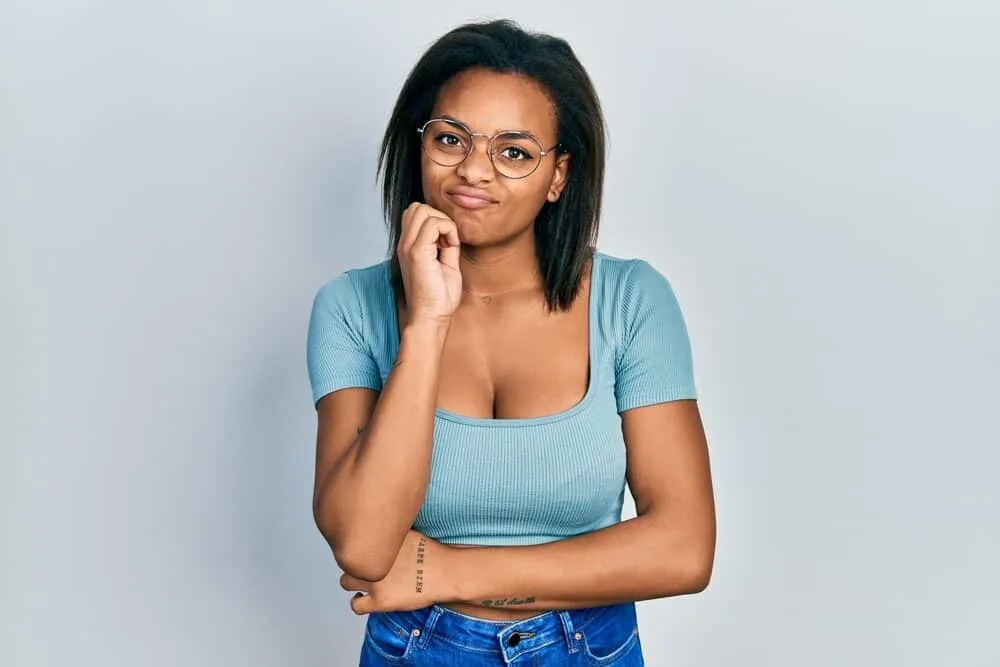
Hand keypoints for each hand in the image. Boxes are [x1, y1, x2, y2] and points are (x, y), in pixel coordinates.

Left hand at [340, 530, 456, 614]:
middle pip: (345, 560)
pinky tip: (364, 599)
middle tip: (362, 567)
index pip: (353, 541)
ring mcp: (375, 581)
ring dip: (353, 582)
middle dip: (352, 563)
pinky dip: (358, 603)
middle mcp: (374, 560)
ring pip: (345, 582)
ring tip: (362, 583)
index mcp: (378, 542)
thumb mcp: (408, 533)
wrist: (445, 572)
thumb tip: (381, 525)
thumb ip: (390, 532)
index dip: (356, 547)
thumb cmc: (433, 553)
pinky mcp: (380, 601)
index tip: (362, 551)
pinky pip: (356, 605)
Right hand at [397, 202, 461, 324]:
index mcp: (409, 246)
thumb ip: (446, 245)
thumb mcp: (445, 264)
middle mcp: (405, 244)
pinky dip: (448, 230)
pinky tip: (450, 248)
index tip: (446, 243)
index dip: (435, 221)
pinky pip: (433, 223)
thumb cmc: (438, 297)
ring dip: (443, 223)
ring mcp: (408, 247)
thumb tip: (451, 231)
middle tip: (447, 241)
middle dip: (438, 217)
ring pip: (423, 210)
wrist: (431, 316)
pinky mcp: (417, 252)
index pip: (416, 213)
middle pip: (417, 207)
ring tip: (448, 245)